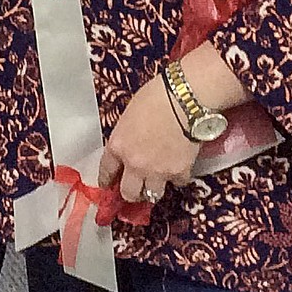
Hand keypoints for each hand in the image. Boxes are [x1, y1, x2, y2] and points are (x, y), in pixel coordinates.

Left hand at [97, 75, 196, 207]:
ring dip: (154, 188)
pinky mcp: (179, 172)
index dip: (107, 179)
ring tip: (158, 182)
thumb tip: (132, 141)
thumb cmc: (157, 96)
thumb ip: (128, 134)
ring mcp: (157, 171)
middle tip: (136, 189)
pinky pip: (178, 183)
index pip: (106, 170)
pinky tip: (180, 168)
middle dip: (132, 192)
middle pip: (129, 192)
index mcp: (118, 145)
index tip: (108, 184)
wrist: (185, 100)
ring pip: (152, 195)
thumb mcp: (130, 114)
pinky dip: (179, 177)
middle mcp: (134, 163)